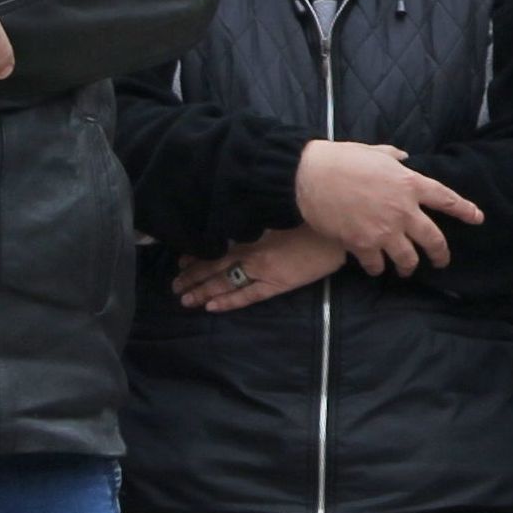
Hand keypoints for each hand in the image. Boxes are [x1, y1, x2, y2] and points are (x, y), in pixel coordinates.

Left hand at [173, 225, 343, 311]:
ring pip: (224, 282)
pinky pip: (247, 295)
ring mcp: (262, 269)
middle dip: (192, 276)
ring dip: (202, 291)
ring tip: (185, 300)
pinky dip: (228, 301)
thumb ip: (259, 211)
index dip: (197, 255)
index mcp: (251, 230)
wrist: (338, 227)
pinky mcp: (277, 283)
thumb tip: (240, 209)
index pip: (216, 245)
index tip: (181, 261)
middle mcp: (251, 250)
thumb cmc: (312, 213)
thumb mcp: (280, 206)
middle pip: (214, 265)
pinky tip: (211, 307)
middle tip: (175, 285)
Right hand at [292, 141, 485, 277]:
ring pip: (408, 258)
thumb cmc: (342, 159)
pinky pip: (377, 265)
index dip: (465, 210)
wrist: (311, 176)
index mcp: (409, 183)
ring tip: (407, 269)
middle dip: (441, 254)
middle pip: (433, 239)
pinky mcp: (363, 245)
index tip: (478, 218)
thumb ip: (394, 157)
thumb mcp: (375, 151)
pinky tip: (376, 267)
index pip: (446, 199)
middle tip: (442, 261)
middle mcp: (403, 210)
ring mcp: (384, 230)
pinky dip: (377, 268)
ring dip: (409, 266)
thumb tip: (404, 158)